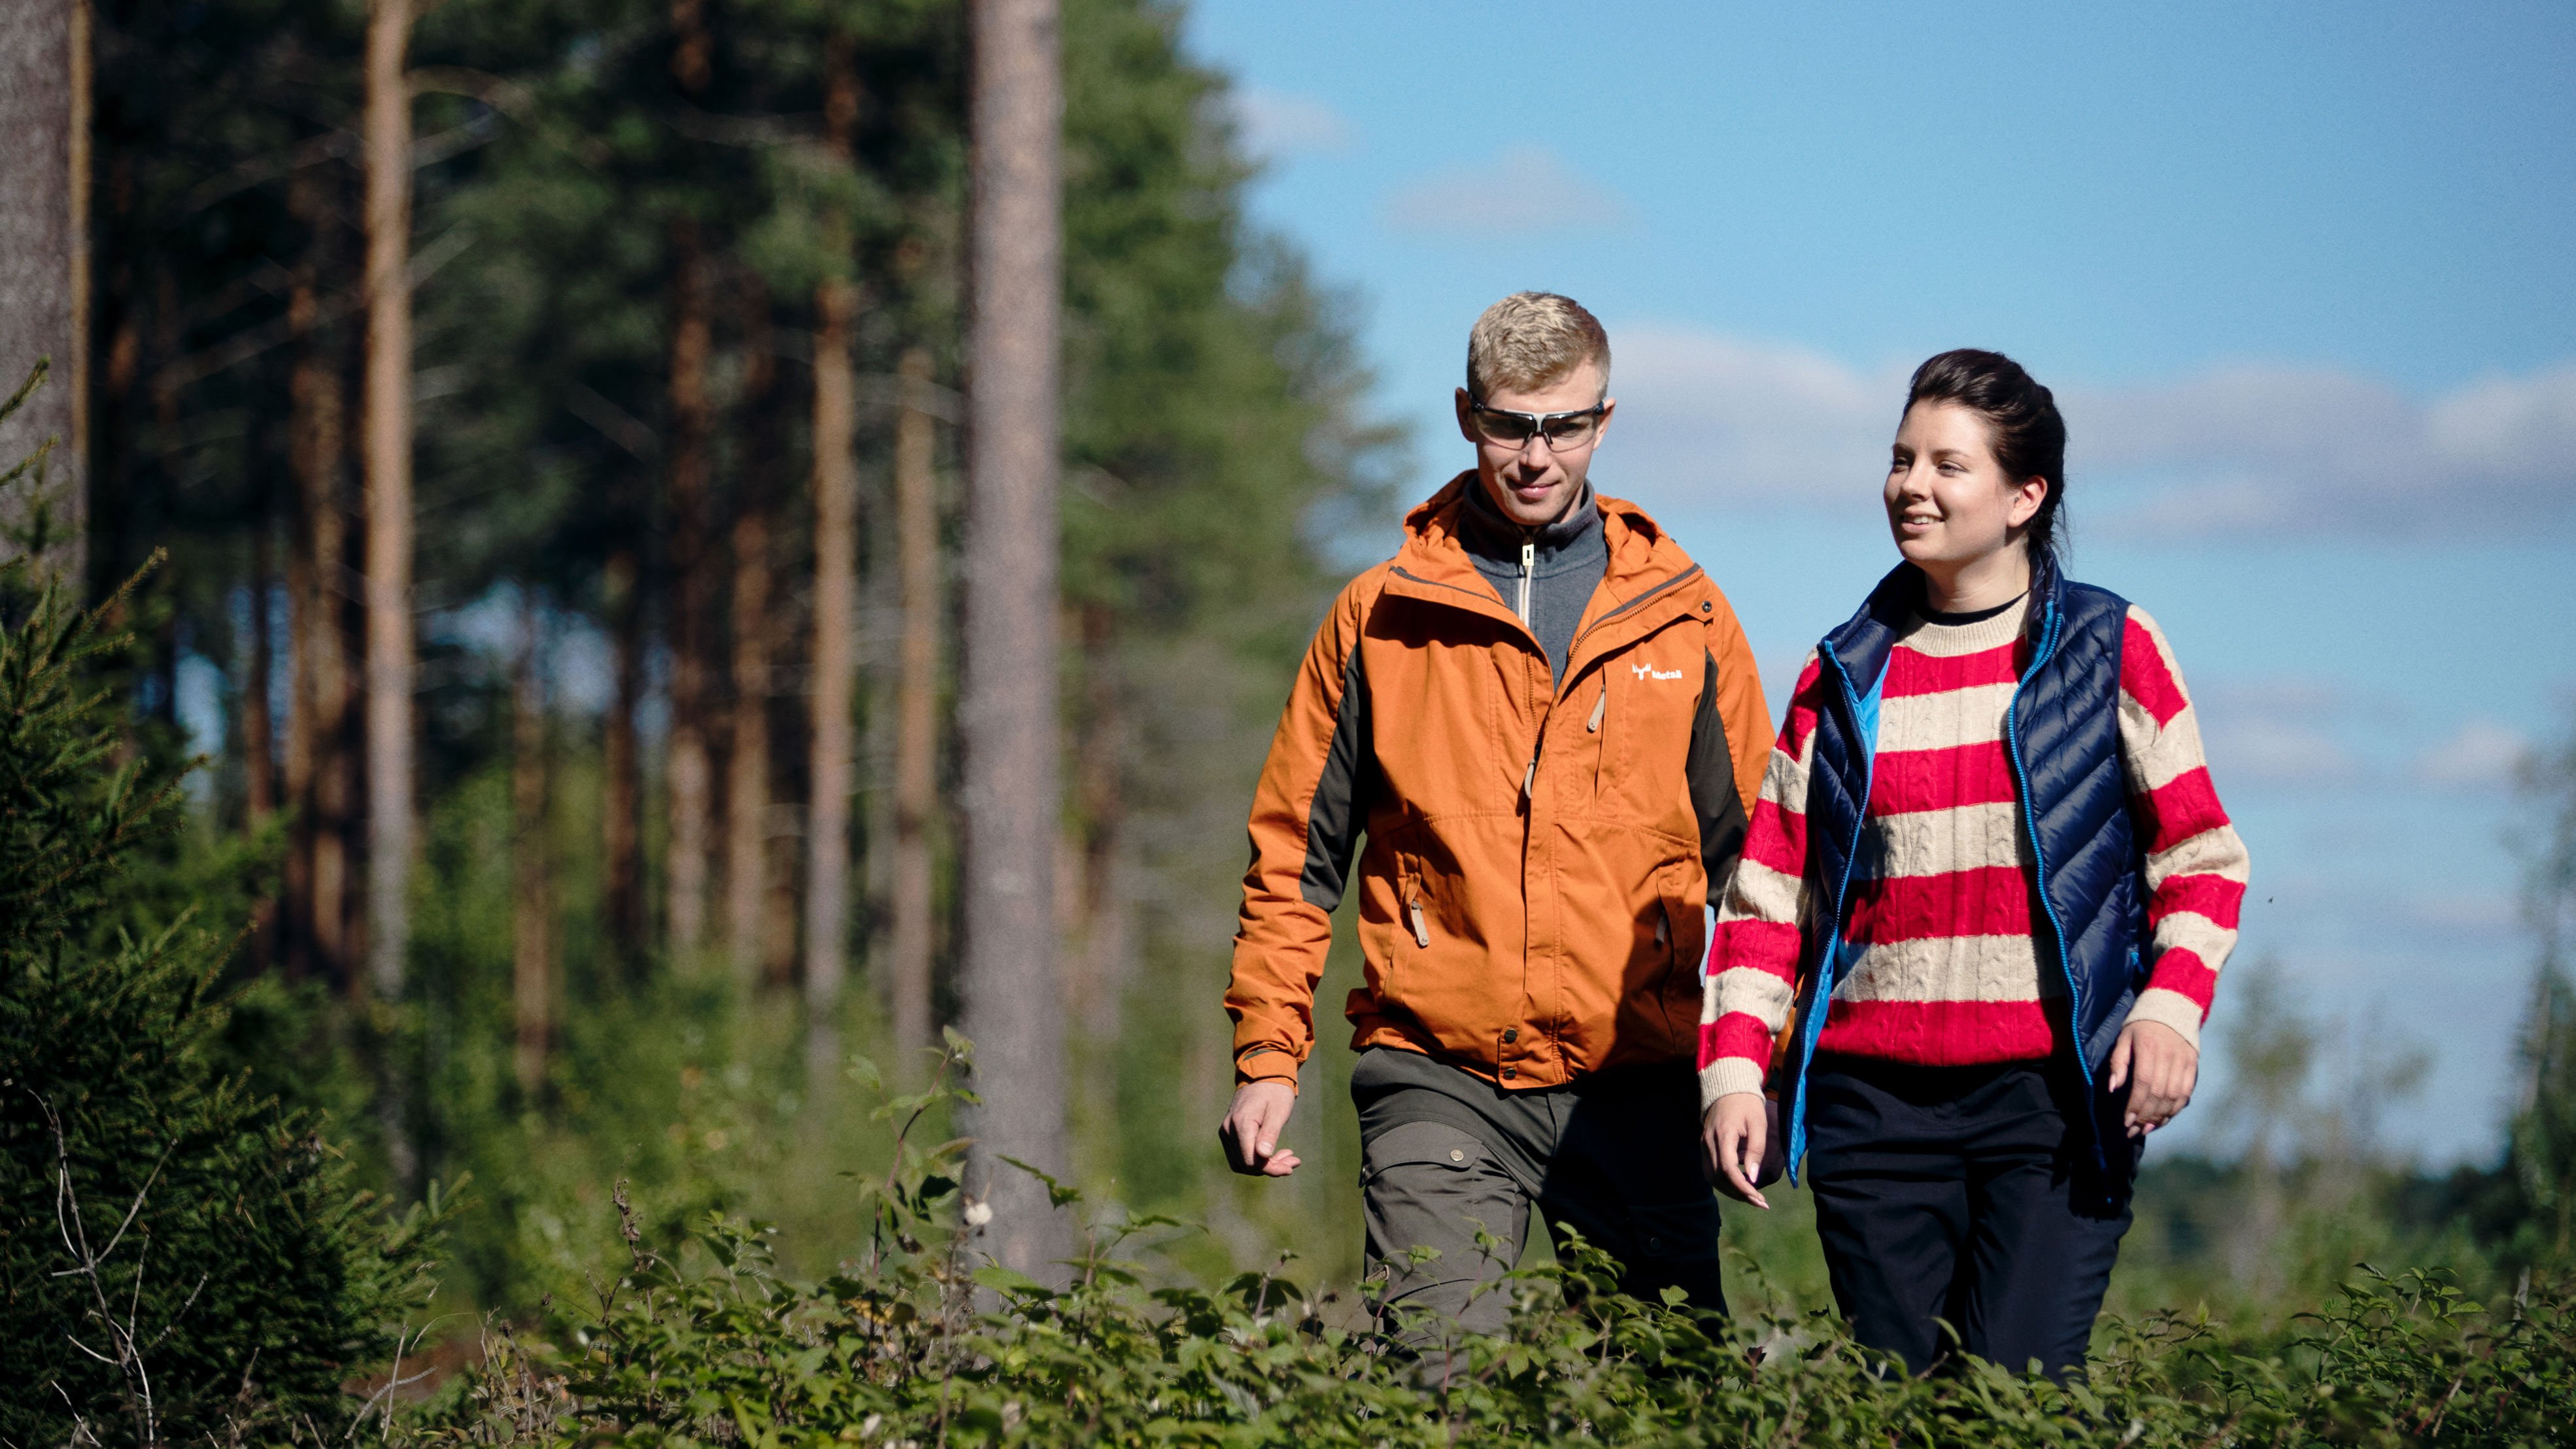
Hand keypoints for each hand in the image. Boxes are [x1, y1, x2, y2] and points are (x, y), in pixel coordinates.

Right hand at [1218, 1080, 1300, 1176]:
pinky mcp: (1228, 1133)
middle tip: (1293, 1160)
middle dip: (1272, 1167)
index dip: (1271, 1169)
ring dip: (1265, 1165)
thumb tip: (1263, 1156)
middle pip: (1247, 1164)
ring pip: (1243, 1163)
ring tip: (1286, 1157)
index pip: (1252, 1161)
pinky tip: (1273, 1153)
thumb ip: (1270, 1133)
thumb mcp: (1278, 1111)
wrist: (1262, 1074)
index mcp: (1241, 1124)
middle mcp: (1228, 1130)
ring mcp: (1226, 1132)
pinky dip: (1256, 1159)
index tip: (1291, 1167)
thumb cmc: (1274, 1091)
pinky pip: (1240, 1155)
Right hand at [1700, 1092, 1771, 1208]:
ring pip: (1712, 1178)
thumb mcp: (1758, 1124)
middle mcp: (1709, 1143)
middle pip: (1719, 1178)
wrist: (1727, 1089)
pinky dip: (1724, 1182)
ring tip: (1751, 1197)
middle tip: (1760, 1203)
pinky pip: (1710, 1171)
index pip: (1728, 1169)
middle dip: (1739, 1194)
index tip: (1759, 1198)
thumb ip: (1756, 1150)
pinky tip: (1739, 1185)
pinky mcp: (1704, 1147)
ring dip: (1731, 1191)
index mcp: (1723, 1135)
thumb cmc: (1747, 1105)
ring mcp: (1703, 1145)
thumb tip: (1753, 1178)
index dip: (1742, 1187)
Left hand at [2106, 1019, 2196, 1137]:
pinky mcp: (2193, 1065)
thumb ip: (2118, 1063)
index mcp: (2148, 1048)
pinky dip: (2176, 1108)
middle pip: (2159, 1094)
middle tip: (2134, 1131)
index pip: (2143, 1083)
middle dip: (2146, 1116)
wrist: (2172, 1007)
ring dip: (2161, 1116)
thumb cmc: (2141, 1025)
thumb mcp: (2123, 1039)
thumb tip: (2113, 1088)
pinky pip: (2186, 1092)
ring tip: (2148, 1128)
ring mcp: (2183, 1061)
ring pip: (2174, 1096)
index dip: (2136, 1105)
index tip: (2126, 1121)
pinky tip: (2165, 1118)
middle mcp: (2168, 1056)